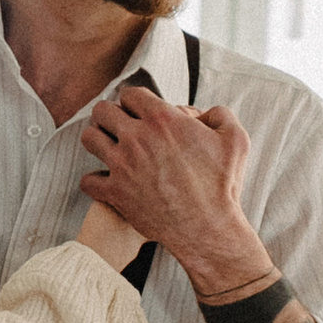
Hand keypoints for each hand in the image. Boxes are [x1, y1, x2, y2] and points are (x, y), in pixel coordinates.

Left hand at [81, 91, 263, 294]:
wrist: (208, 228)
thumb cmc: (223, 185)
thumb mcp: (235, 139)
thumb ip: (219, 114)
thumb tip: (202, 113)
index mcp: (163, 119)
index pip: (130, 94)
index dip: (135, 102)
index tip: (141, 114)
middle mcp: (137, 138)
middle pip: (102, 111)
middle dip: (111, 116)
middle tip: (121, 128)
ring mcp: (122, 165)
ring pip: (89, 138)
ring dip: (98, 140)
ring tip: (110, 149)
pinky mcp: (115, 193)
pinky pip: (87, 180)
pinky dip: (95, 180)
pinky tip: (108, 181)